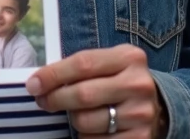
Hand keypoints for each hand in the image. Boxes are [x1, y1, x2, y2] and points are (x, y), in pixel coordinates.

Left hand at [26, 45, 166, 137]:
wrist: (156, 107)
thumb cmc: (120, 82)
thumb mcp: (110, 64)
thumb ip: (81, 67)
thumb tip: (39, 81)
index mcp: (129, 58)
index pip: (82, 64)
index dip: (53, 74)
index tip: (33, 84)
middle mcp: (138, 84)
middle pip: (82, 94)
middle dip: (55, 99)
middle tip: (43, 101)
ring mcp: (140, 113)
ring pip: (86, 121)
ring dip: (72, 120)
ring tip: (76, 114)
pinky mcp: (139, 138)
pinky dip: (85, 138)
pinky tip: (91, 130)